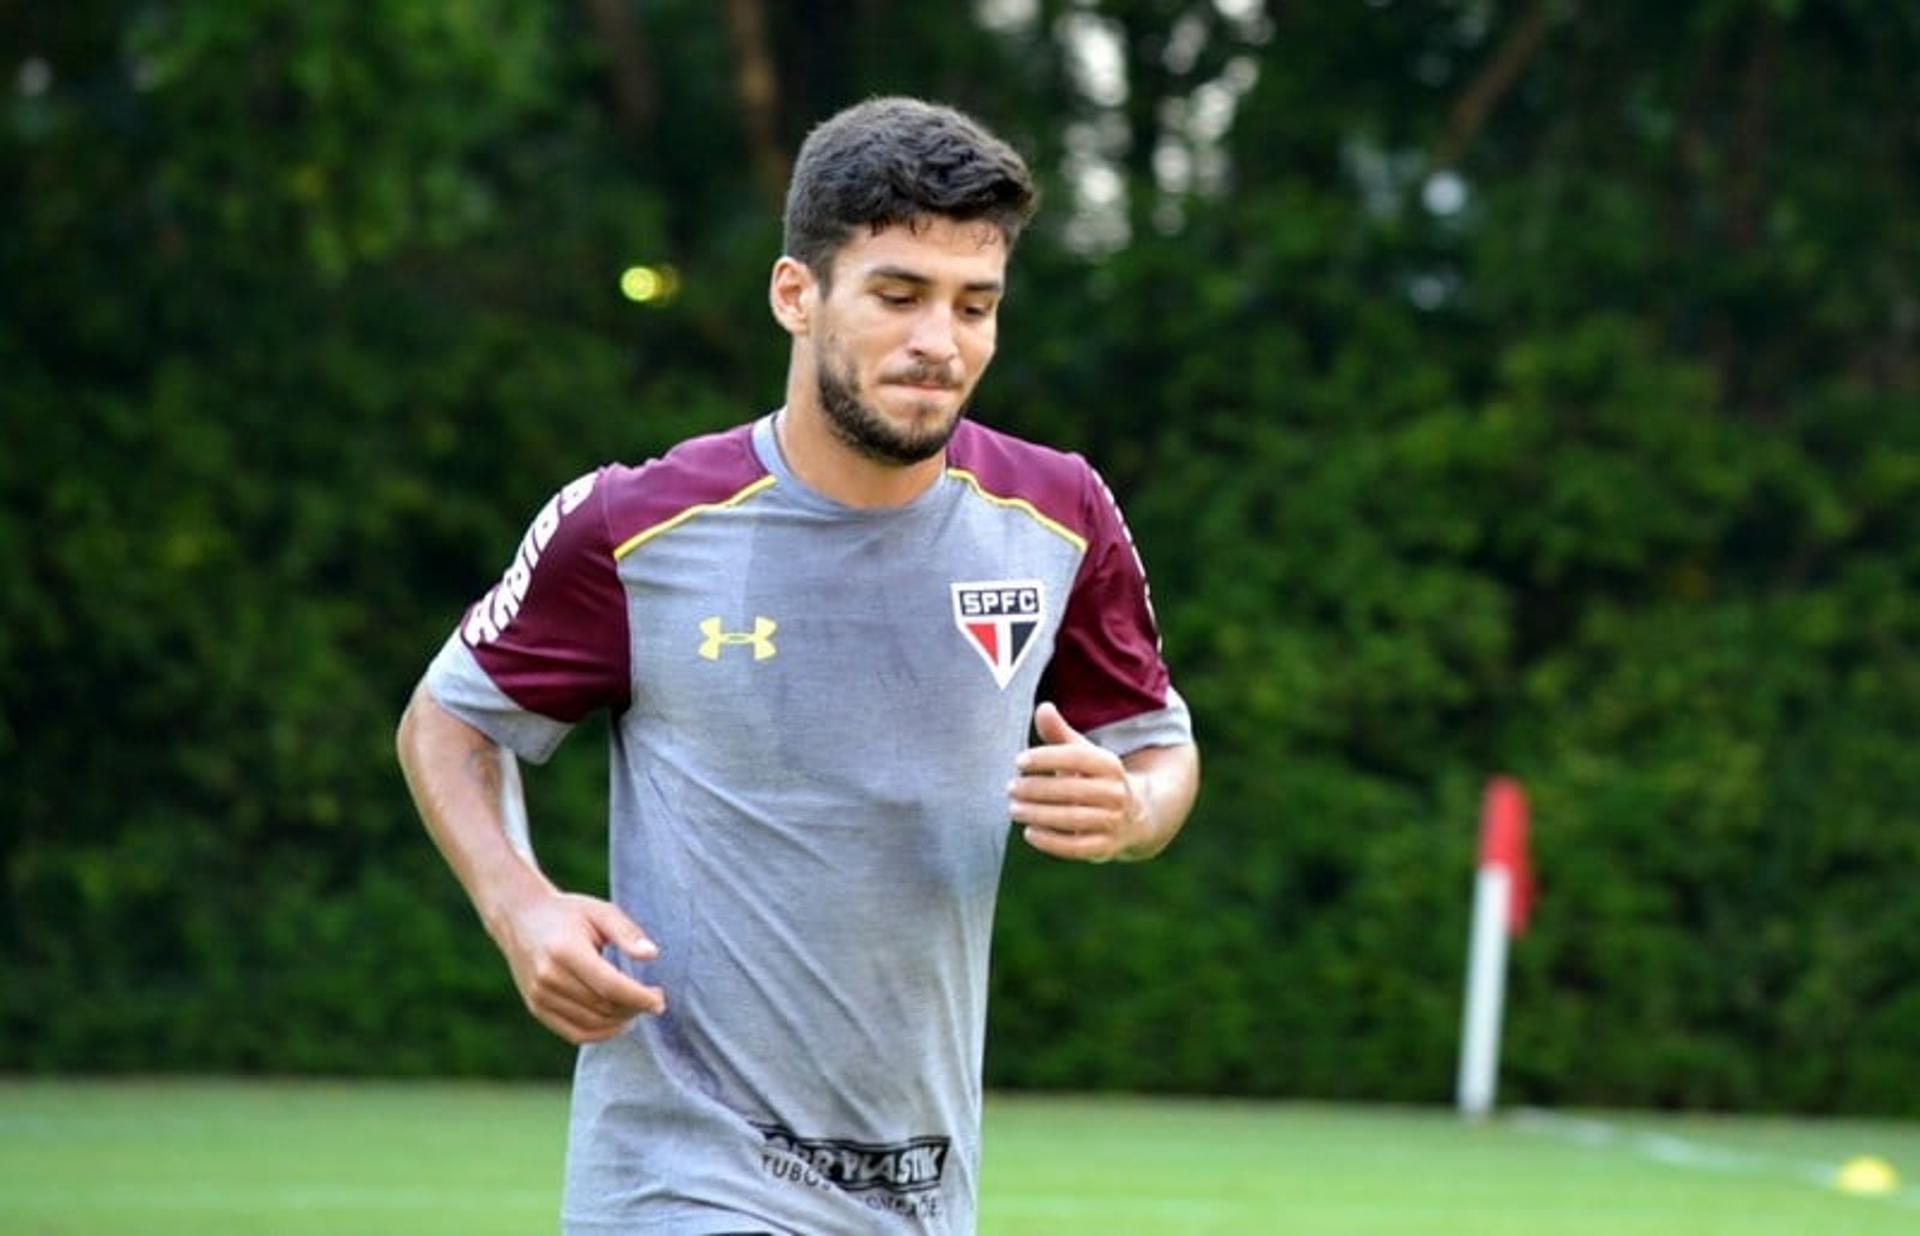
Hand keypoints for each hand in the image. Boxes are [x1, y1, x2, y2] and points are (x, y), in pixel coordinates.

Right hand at [490, 889, 665, 1043]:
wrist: (520, 918)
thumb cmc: (569, 913)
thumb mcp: (600, 911)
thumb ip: (627, 933)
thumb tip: (652, 955)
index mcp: (565, 951)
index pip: (610, 987)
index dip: (639, 998)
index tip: (659, 1000)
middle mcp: (549, 978)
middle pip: (602, 1007)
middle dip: (634, 1008)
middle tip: (654, 999)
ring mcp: (540, 996)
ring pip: (591, 1023)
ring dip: (620, 1021)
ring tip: (637, 1007)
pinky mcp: (537, 1008)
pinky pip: (574, 1033)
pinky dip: (601, 1033)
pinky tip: (618, 1021)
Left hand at [1009, 701, 1145, 862]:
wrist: (1134, 818)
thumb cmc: (1094, 780)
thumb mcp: (1082, 755)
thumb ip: (1060, 734)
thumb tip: (1043, 708)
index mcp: (1110, 765)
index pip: (1077, 758)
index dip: (1047, 757)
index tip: (1019, 761)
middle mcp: (1116, 793)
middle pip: (1072, 789)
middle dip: (1036, 789)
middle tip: (1010, 788)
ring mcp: (1114, 822)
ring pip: (1072, 818)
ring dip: (1038, 814)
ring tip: (1014, 809)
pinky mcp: (1106, 847)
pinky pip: (1077, 847)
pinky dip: (1051, 842)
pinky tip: (1029, 833)